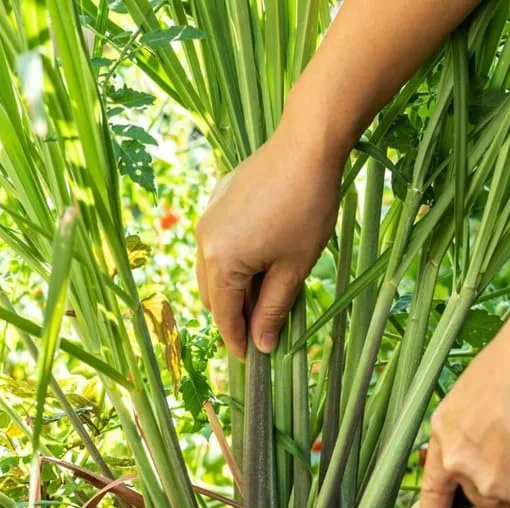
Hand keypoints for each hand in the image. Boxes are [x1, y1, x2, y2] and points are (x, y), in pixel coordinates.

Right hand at [195, 123, 343, 357]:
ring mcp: (207, 219)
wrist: (306, 146)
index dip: (237, 341)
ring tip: (266, 293)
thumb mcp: (293, 269)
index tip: (251, 359)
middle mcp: (204, 242)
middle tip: (264, 327)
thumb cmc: (306, 210)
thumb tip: (262, 345)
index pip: (224, 316)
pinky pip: (217, 245)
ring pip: (212, 271)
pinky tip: (262, 258)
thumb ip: (273, 310)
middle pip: (213, 296)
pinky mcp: (216, 203)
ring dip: (233, 289)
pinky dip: (233, 262)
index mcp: (220, 262)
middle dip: (234, 315)